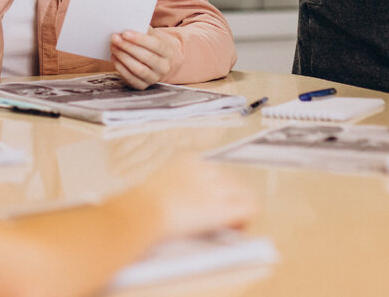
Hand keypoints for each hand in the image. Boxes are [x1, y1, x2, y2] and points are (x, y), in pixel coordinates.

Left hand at [111, 30, 180, 88]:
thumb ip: (144, 31)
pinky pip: (131, 78)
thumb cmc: (151, 45)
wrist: (156, 62)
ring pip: (138, 69)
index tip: (125, 33)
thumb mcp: (152, 36)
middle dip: (128, 47)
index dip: (140, 39)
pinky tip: (114, 57)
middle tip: (115, 38)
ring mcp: (154, 78)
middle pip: (146, 57)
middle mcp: (163, 67)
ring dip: (123, 57)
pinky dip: (121, 68)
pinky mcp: (143, 86)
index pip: (156, 45)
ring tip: (113, 47)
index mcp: (168, 52)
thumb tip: (128, 25)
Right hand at [126, 159, 255, 239]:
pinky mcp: (224, 207)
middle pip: (230, 181)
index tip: (205, 204)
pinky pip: (248, 208)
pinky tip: (236, 228)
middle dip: (228, 198)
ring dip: (237, 208)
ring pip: (243, 193)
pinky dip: (244, 219)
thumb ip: (169, 190)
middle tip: (222, 217)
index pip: (212, 171)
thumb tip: (171, 203)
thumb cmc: (139, 205)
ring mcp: (216, 187)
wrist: (144, 211)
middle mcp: (205, 169)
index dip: (213, 190)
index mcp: (187, 161)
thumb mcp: (154, 188)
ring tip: (231, 225)